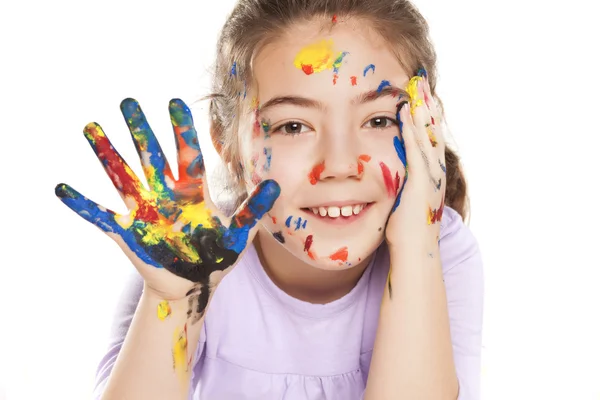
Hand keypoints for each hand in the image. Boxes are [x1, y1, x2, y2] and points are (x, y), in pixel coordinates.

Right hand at [55, 98, 279, 321]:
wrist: (195, 285)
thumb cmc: (217, 255)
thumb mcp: (239, 234)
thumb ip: (253, 210)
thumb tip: (275, 185)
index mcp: (192, 192)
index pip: (187, 154)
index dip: (181, 130)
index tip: (174, 102)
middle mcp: (166, 195)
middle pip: (152, 156)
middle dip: (140, 130)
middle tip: (128, 101)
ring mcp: (144, 212)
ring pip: (124, 177)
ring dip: (108, 154)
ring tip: (91, 128)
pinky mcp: (128, 233)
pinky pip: (101, 217)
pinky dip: (83, 205)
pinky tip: (63, 188)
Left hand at [386, 69, 445, 252]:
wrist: (415, 253)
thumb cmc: (406, 232)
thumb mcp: (404, 202)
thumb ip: (401, 186)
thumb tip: (390, 179)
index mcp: (430, 175)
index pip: (430, 138)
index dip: (426, 116)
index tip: (419, 95)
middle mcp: (434, 171)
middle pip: (433, 130)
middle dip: (427, 105)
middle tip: (421, 81)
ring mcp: (429, 175)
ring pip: (427, 135)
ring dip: (421, 110)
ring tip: (416, 87)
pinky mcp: (420, 182)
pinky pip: (415, 149)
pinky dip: (411, 130)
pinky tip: (404, 112)